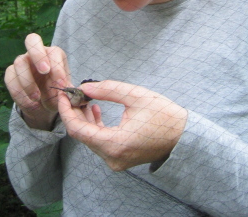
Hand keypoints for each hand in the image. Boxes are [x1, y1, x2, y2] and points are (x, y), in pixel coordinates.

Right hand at [4, 33, 70, 129]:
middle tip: (45, 71)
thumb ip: (65, 91)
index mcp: (53, 54)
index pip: (54, 53)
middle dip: (38, 55)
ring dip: (28, 82)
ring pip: (19, 62)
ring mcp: (22, 61)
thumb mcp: (64, 93)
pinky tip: (29, 103)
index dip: (57, 67)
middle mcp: (37, 53)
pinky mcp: (11, 73)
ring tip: (36, 98)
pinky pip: (10, 79)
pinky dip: (19, 93)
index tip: (60, 84)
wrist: (42, 105)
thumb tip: (65, 90)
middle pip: (32, 39)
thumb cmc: (56, 93)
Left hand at [57, 80, 187, 170]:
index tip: (64, 95)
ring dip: (85, 119)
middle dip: (75, 112)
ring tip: (86, 98)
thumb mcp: (135, 96)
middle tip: (74, 93)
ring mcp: (116, 160)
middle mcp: (112, 157)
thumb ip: (107, 90)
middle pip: (82, 135)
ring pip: (90, 138)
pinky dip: (95, 126)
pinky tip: (96, 110)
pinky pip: (100, 142)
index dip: (67, 111)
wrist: (183, 136)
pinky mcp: (120, 158)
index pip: (78, 130)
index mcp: (114, 144)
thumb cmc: (163, 115)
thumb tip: (85, 87)